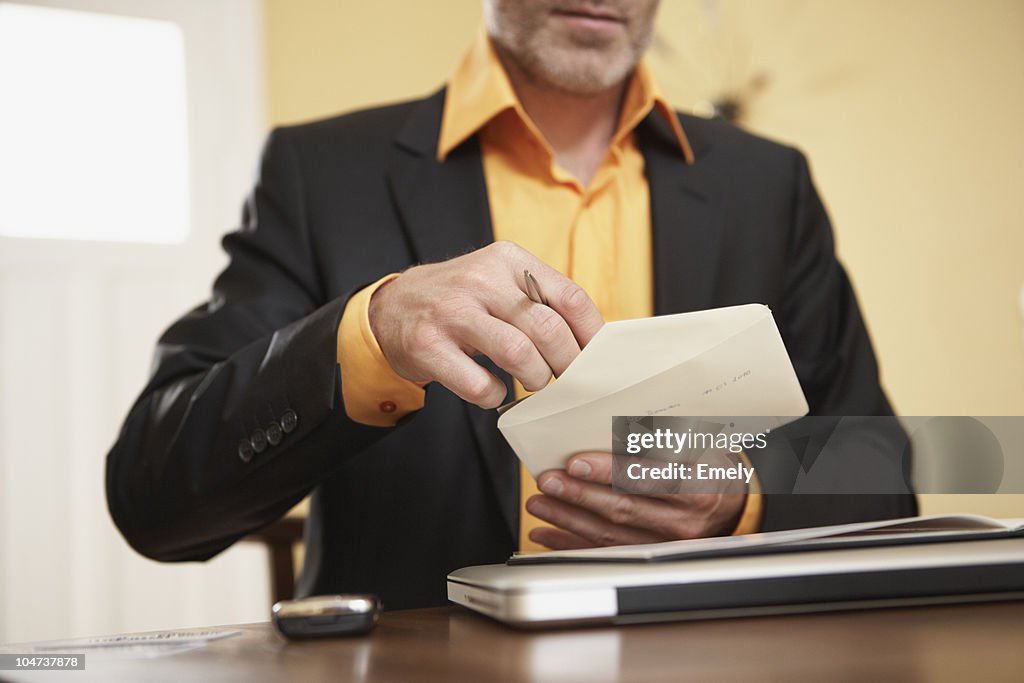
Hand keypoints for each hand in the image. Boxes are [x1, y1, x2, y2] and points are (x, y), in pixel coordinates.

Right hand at [368, 241, 603, 407]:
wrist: (390, 307)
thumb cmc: (461, 300)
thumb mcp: (499, 280)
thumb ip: (541, 300)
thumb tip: (593, 342)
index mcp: (507, 259)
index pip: (569, 297)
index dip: (590, 335)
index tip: (596, 359)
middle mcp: (480, 279)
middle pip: (549, 329)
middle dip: (567, 364)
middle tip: (565, 378)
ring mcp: (451, 312)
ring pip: (519, 355)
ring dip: (535, 379)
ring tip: (531, 382)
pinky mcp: (428, 346)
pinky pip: (480, 385)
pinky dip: (495, 396)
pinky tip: (492, 390)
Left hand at [526, 452, 746, 548]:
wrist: (732, 508)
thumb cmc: (709, 469)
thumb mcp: (700, 447)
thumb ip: (664, 438)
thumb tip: (613, 421)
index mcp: (697, 487)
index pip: (649, 478)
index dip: (610, 472)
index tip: (576, 462)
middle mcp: (683, 521)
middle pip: (623, 509)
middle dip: (579, 495)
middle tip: (548, 480)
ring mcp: (665, 544)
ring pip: (608, 534)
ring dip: (568, 518)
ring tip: (539, 503)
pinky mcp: (649, 557)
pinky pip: (604, 553)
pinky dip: (571, 543)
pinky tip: (547, 532)